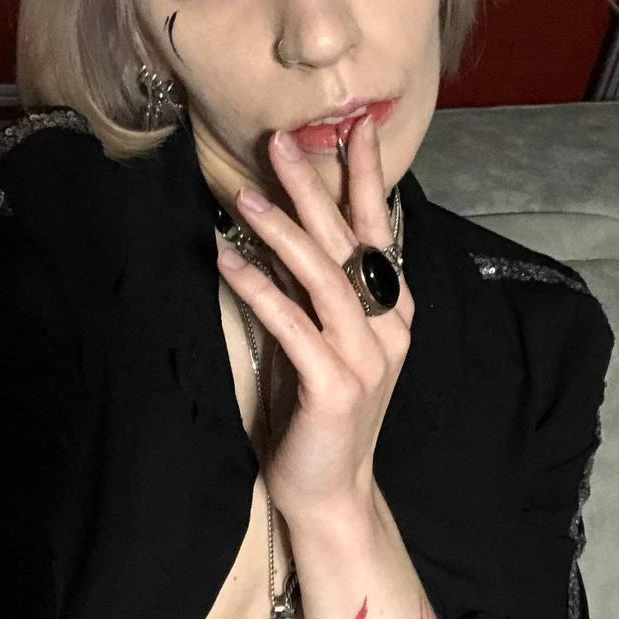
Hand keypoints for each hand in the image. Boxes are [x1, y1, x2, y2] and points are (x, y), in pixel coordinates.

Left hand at [216, 115, 412, 528]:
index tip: (352, 127)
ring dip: (281, 230)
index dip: (366, 177)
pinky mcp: (336, 385)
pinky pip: (292, 324)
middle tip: (281, 141)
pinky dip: (257, 288)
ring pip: (324, 276)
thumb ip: (314, 289)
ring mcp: (368, 356)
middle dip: (315, 186)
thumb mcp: (321, 338)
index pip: (378, 229)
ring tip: (244, 195)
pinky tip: (225, 260)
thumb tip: (282, 227)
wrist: (329, 492)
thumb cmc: (318, 411)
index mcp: (393, 310)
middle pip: (348, 240)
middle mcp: (390, 326)